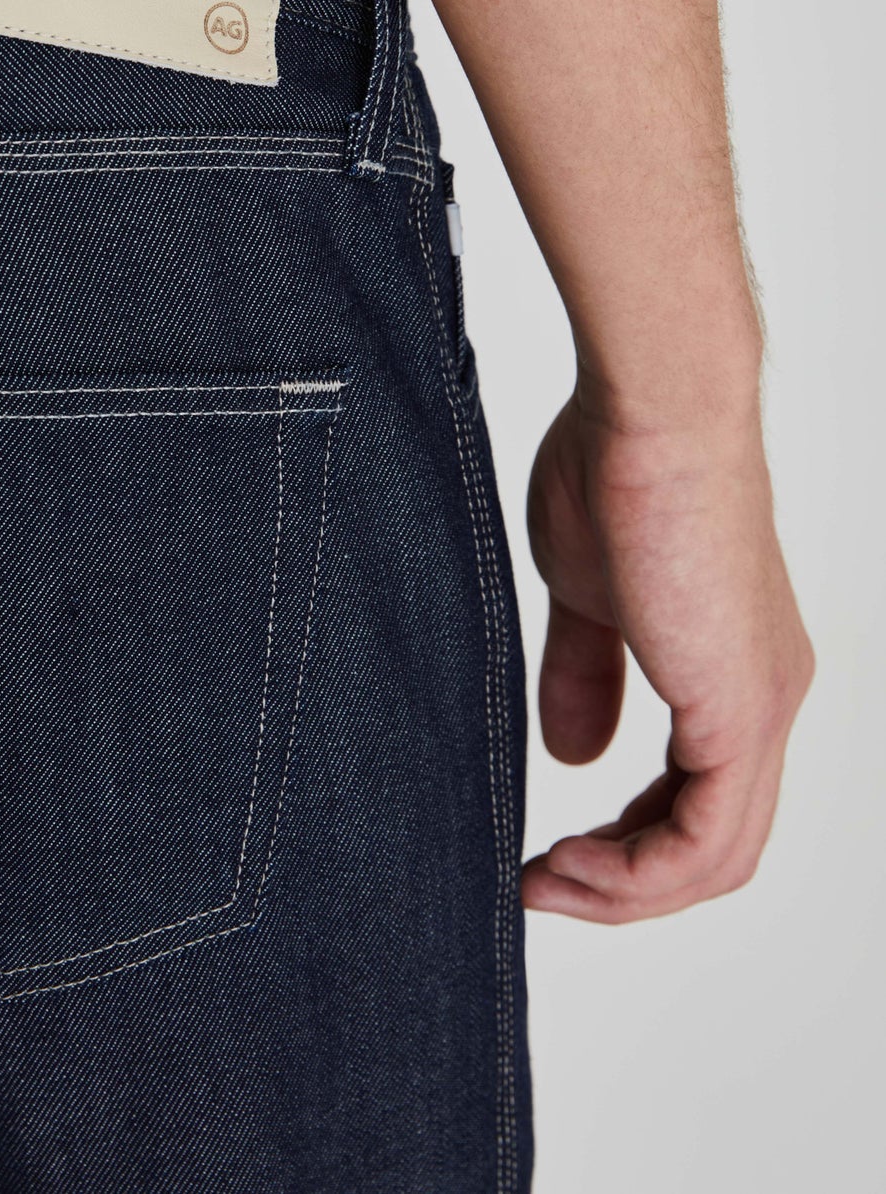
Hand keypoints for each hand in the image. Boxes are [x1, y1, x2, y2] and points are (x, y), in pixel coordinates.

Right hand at [520, 388, 813, 921]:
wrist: (653, 413)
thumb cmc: (615, 471)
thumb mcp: (584, 594)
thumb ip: (584, 674)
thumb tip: (572, 753)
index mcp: (731, 668)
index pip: (699, 797)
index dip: (627, 842)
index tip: (553, 850)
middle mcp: (764, 697)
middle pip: (713, 844)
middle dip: (622, 883)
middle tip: (540, 885)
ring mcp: (760, 706)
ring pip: (714, 857)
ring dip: (624, 890)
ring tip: (544, 883)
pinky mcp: (739, 709)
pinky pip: (703, 839)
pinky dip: (638, 874)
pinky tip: (573, 863)